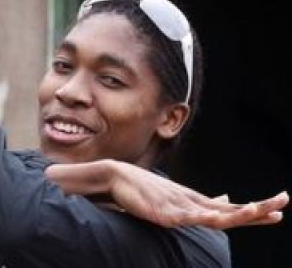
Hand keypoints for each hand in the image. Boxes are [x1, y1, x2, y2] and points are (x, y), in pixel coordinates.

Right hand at [108, 160, 288, 228]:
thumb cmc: (146, 190)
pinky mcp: (162, 212)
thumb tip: (222, 199)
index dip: (255, 209)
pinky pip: (184, 217)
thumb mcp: (175, 199)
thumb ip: (198, 204)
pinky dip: (200, 217)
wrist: (119, 178)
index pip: (231, 208)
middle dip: (257, 207)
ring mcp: (178, 207)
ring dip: (235, 212)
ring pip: (211, 213)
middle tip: (284, 199)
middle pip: (229, 209)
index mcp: (196, 202)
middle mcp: (192, 202)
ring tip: (257, 210)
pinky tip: (214, 218)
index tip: (279, 206)